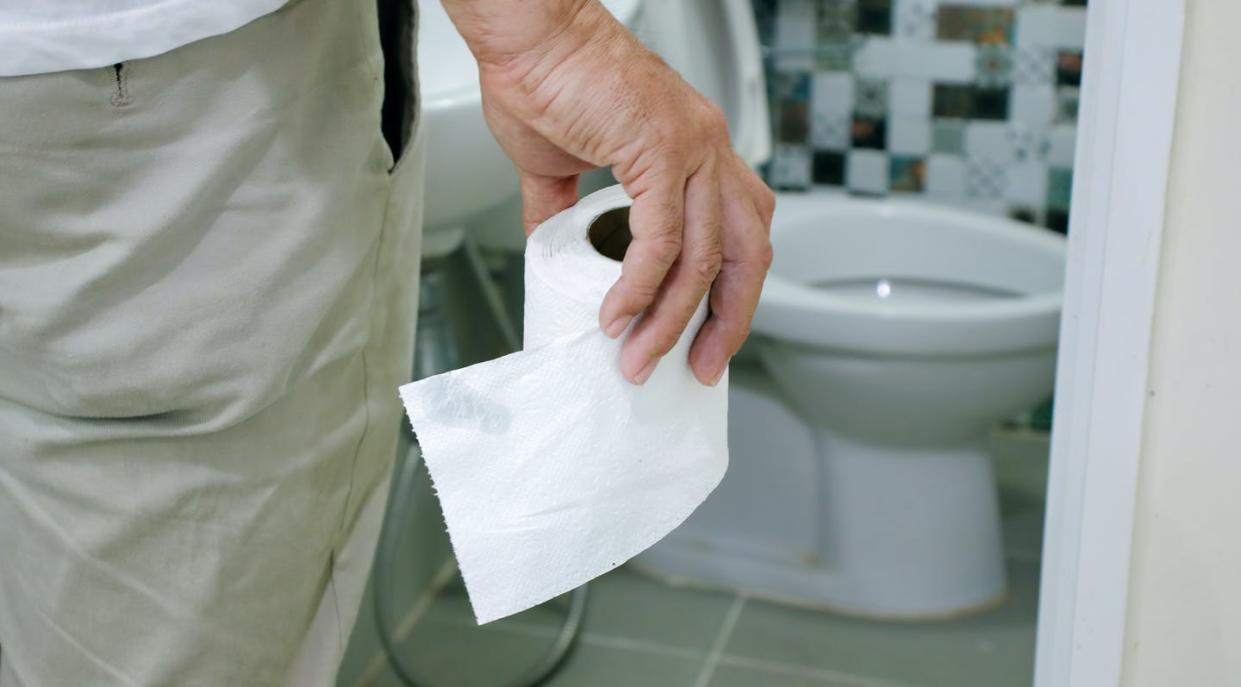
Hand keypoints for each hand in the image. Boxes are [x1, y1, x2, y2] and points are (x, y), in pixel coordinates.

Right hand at [441, 0, 774, 384]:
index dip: (731, 290)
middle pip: (750, 252)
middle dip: (731, 319)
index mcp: (699, 148)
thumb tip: (554, 253)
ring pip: (707, 257)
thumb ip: (568, 214)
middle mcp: (710, 147)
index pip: (742, 231)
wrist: (526, 32)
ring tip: (641, 356)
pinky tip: (617, 315)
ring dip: (674, 319)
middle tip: (702, 366)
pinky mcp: (660, 149)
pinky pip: (659, 241)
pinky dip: (639, 287)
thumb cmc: (546, 79)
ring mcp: (692, 146)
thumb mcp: (560, 166)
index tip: (704, 335)